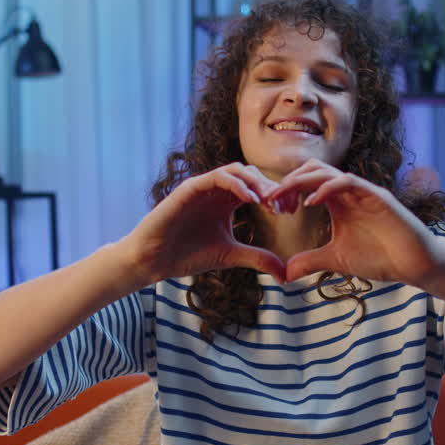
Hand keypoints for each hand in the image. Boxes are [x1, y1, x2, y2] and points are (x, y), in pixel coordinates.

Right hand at [119, 163, 285, 283]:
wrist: (155, 260)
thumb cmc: (188, 255)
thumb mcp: (231, 255)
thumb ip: (258, 258)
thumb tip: (286, 274)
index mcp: (227, 201)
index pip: (258, 188)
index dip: (276, 196)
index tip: (290, 211)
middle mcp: (216, 190)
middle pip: (251, 175)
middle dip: (271, 187)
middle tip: (284, 206)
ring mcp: (202, 186)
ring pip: (236, 170)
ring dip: (256, 182)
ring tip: (269, 200)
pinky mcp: (189, 188)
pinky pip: (216, 177)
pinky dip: (236, 184)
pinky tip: (250, 200)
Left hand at [265, 160, 442, 284]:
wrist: (414, 264)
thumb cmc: (380, 257)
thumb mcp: (336, 260)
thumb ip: (311, 261)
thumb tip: (283, 273)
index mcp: (338, 201)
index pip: (306, 184)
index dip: (285, 191)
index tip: (269, 207)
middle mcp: (349, 191)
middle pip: (311, 170)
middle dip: (288, 182)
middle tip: (270, 201)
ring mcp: (363, 191)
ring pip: (327, 171)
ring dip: (301, 181)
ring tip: (284, 197)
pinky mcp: (377, 196)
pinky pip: (348, 182)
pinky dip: (327, 188)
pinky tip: (310, 203)